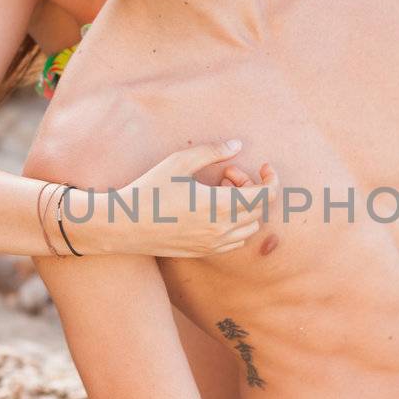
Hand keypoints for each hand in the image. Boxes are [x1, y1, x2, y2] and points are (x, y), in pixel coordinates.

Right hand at [73, 140, 279, 258]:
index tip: (265, 166)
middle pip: (260, 210)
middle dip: (252, 187)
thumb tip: (238, 145)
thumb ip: (213, 151)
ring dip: (244, 207)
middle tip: (228, 173)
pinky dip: (235, 223)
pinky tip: (213, 209)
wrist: (125, 224)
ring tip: (219, 190)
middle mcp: (222, 230)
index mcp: (220, 206)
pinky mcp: (204, 252)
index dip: (272, 179)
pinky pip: (235, 240)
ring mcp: (214, 245)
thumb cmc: (150, 189)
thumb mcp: (180, 161)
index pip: (266, 196)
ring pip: (250, 227)